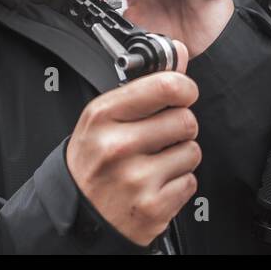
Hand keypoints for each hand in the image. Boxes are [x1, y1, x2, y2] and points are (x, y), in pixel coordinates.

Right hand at [66, 42, 199, 245]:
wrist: (79, 216)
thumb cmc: (93, 162)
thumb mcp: (104, 119)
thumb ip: (144, 87)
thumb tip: (180, 53)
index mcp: (102, 116)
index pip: (164, 87)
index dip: (183, 87)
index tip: (183, 93)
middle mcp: (117, 146)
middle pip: (185, 120)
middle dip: (180, 127)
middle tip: (162, 136)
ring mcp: (135, 179)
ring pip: (191, 151)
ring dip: (180, 157)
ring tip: (155, 163)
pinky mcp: (152, 207)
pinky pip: (190, 182)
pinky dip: (178, 184)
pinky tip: (155, 185)